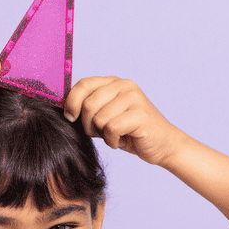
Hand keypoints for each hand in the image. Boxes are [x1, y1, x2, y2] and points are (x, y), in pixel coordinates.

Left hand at [63, 77, 187, 165]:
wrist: (162, 145)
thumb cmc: (131, 132)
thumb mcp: (107, 115)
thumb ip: (91, 107)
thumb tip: (65, 110)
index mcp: (114, 83)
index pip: (84, 84)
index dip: (71, 101)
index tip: (70, 117)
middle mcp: (124, 86)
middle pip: (88, 104)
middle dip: (88, 124)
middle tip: (100, 133)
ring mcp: (134, 98)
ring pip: (99, 118)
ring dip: (103, 134)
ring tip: (114, 136)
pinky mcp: (140, 114)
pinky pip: (112, 129)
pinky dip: (112, 141)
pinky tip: (121, 141)